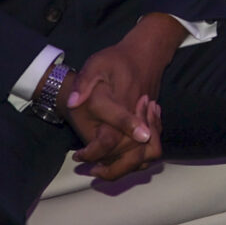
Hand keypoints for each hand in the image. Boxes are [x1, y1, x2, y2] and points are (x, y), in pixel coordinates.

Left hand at [66, 14, 184, 180]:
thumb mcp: (96, 64)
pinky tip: (119, 159)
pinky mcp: (151, 122)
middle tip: (91, 171)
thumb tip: (73, 103)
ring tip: (104, 170)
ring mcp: (147, 120)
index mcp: (121, 104)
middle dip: (112, 169)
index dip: (94, 152)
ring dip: (126, 167)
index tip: (78, 156)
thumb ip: (84, 83)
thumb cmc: (118, 59)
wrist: (146, 54)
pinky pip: (150, 149)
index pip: (111, 138)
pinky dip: (137, 160)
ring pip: (145, 156)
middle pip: (131, 154)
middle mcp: (137, 116)